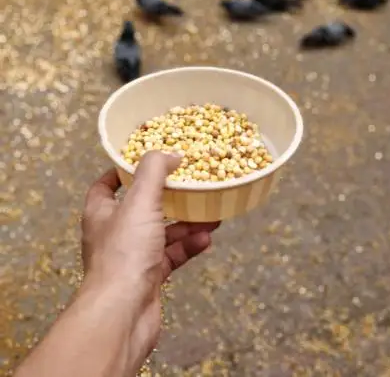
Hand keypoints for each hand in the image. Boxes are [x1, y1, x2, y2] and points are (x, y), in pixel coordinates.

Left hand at [82, 151, 219, 370]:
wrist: (123, 313)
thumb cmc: (124, 254)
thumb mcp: (139, 201)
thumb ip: (154, 171)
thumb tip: (169, 154)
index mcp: (101, 212)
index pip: (107, 185)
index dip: (124, 171)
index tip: (146, 161)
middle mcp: (113, 233)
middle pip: (142, 207)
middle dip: (168, 197)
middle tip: (190, 186)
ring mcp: (131, 257)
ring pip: (161, 233)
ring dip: (185, 223)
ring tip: (210, 214)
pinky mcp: (148, 278)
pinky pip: (172, 256)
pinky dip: (188, 246)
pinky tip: (206, 239)